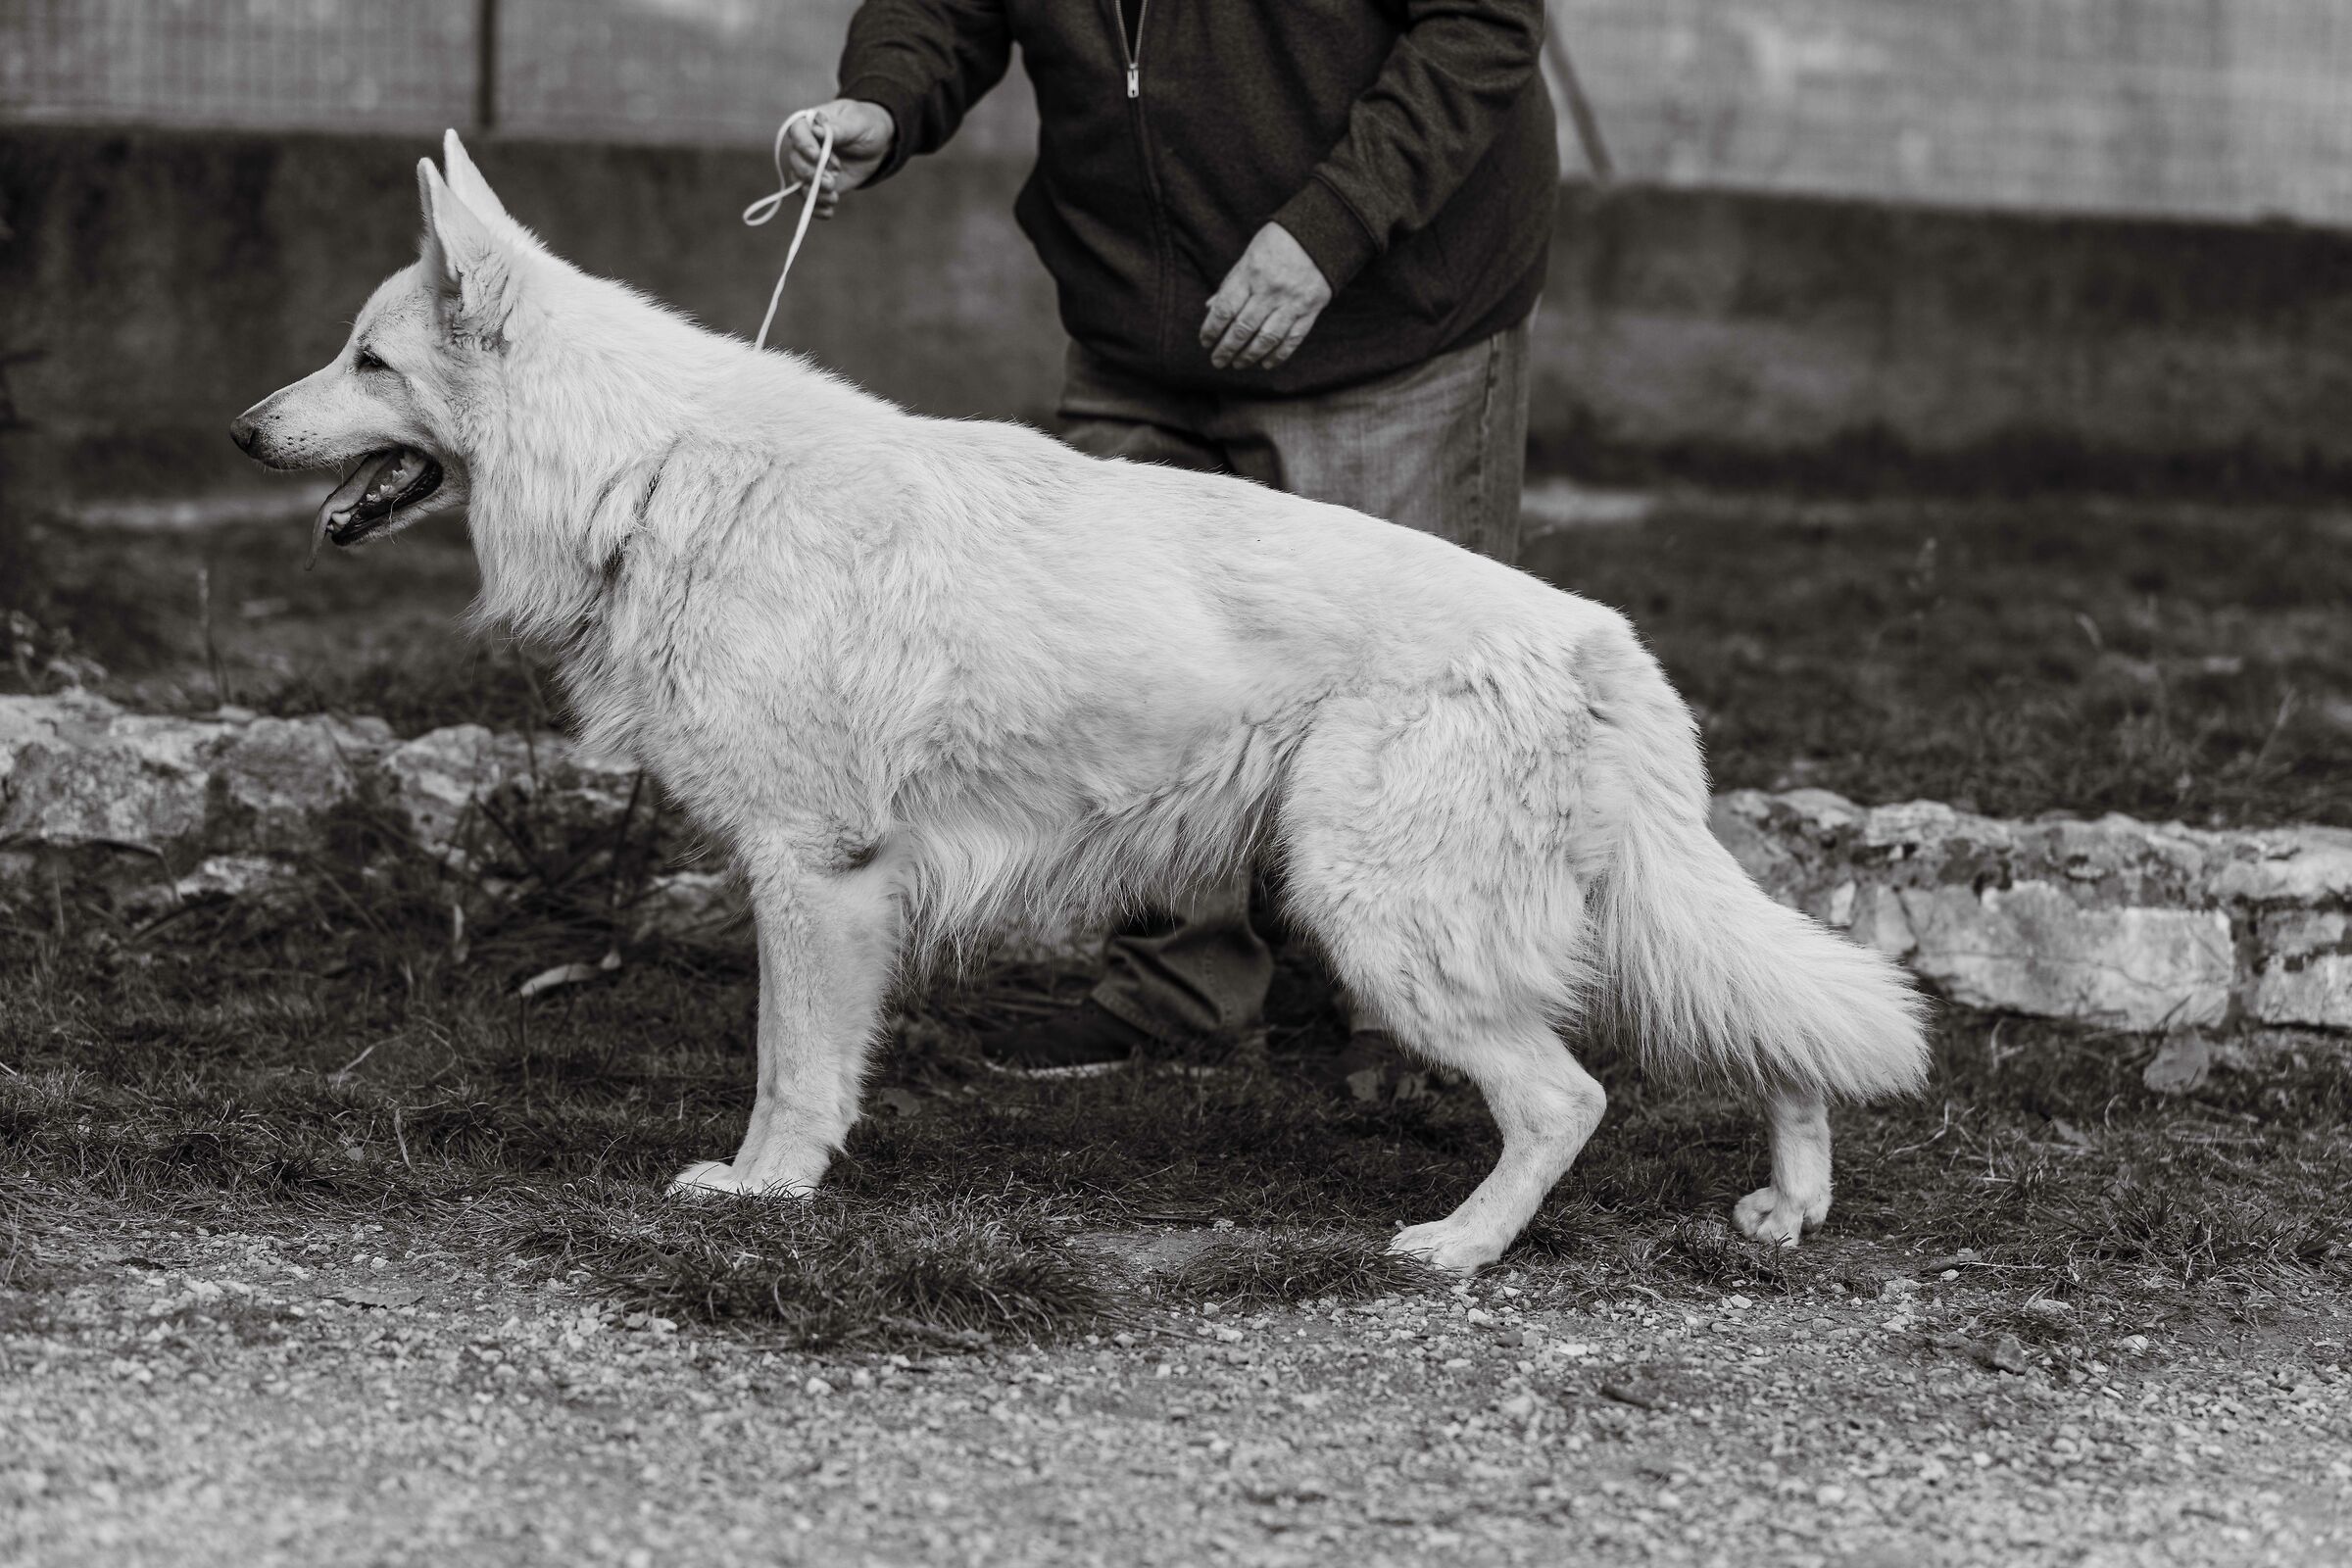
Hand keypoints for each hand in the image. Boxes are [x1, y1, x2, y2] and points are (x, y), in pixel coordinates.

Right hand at [785, 99, 895, 219]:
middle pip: (796, 162)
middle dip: (812, 175)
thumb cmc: (864, 124)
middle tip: (832, 180)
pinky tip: (829, 212)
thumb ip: (838, 129)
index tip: (818, 156)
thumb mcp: (856, 123)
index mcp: (811, 124)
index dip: (804, 145)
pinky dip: (817, 208)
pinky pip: (810, 199)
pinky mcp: (818, 185)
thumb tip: (818, 131)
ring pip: (800, 183)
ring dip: (815, 193)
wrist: (876, 145)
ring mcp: (811, 167)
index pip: (797, 132)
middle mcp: (805, 147)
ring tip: (834, 197)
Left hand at [1200, 223, 1332, 370]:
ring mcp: (1292, 301)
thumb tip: (1211, 308)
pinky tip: (1265, 364)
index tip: (1205, 341)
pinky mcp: (1311, 309)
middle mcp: (1270, 289)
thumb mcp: (1250, 256)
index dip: (1211, 329)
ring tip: (1238, 364)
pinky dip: (1278, 355)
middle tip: (1217, 361)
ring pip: (1267, 338)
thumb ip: (1232, 283)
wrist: (1322, 234)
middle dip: (1227, 349)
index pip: (1225, 309)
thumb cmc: (1279, 243)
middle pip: (1243, 328)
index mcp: (1251, 273)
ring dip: (1249, 356)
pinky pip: (1292, 339)